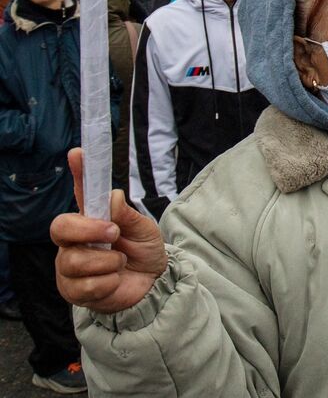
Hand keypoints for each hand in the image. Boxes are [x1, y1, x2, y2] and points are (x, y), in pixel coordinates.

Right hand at [51, 148, 166, 313]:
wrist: (153, 285)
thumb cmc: (144, 252)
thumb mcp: (145, 229)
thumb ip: (128, 215)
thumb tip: (112, 196)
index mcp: (92, 219)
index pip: (81, 193)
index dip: (79, 173)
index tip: (78, 153)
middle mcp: (74, 240)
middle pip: (61, 227)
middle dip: (88, 230)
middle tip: (114, 233)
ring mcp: (69, 265)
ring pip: (75, 260)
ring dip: (108, 262)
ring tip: (121, 263)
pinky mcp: (72, 289)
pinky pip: (85, 285)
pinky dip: (108, 282)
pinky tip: (114, 281)